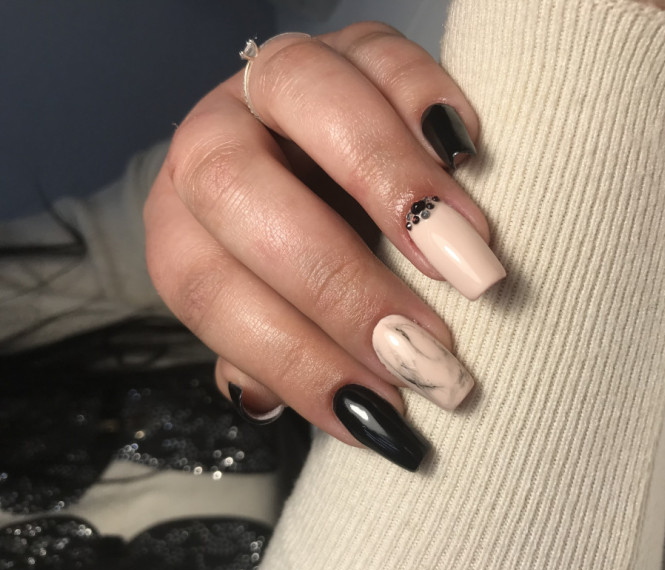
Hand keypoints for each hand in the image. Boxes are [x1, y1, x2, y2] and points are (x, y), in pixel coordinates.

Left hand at [144, 22, 504, 470]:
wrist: (333, 175)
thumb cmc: (308, 265)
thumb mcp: (275, 313)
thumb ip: (265, 354)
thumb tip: (261, 400)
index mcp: (181, 220)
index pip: (208, 288)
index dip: (294, 359)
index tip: (380, 412)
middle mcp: (213, 138)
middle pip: (239, 193)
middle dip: (340, 284)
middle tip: (424, 351)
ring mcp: (281, 80)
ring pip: (305, 95)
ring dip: (390, 184)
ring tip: (466, 259)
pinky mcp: (355, 45)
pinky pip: (384, 52)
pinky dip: (426, 100)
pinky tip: (466, 158)